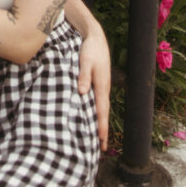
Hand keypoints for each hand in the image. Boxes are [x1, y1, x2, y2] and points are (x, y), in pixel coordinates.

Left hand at [77, 22, 110, 151]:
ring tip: (99, 139)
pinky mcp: (98, 82)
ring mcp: (102, 86)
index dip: (101, 126)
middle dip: (103, 130)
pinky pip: (98, 102)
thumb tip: (82, 92)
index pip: (101, 110)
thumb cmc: (90, 48)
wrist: (95, 37)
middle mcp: (103, 88)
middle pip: (103, 113)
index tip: (101, 141)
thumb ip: (83, 75)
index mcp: (101, 85)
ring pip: (101, 108)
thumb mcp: (85, 60)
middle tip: (103, 149)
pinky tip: (93, 117)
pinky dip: (97, 112)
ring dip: (100, 123)